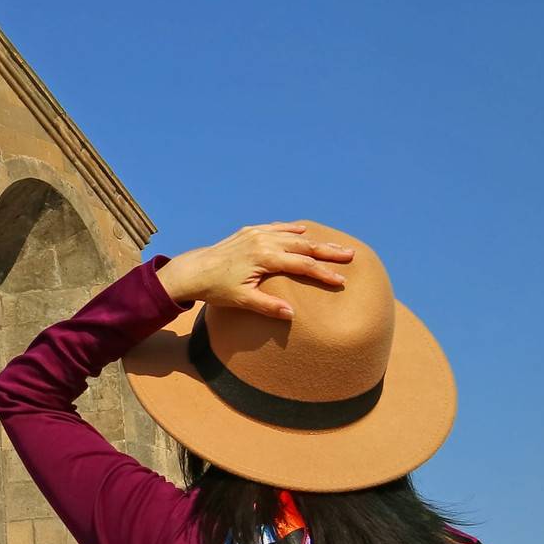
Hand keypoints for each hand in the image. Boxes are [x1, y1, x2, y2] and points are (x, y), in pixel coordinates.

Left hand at [157, 223, 353, 320]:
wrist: (191, 271)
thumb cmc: (216, 288)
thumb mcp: (241, 301)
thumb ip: (268, 307)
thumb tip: (292, 314)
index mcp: (264, 257)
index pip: (303, 265)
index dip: (323, 273)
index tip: (341, 280)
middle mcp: (263, 241)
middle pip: (303, 245)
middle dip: (328, 251)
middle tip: (351, 255)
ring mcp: (255, 234)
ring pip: (292, 235)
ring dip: (314, 240)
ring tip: (334, 245)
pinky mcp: (248, 232)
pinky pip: (275, 228)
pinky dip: (291, 230)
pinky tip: (303, 231)